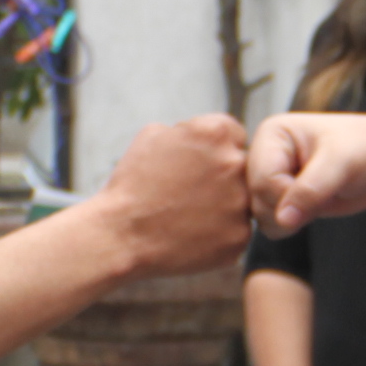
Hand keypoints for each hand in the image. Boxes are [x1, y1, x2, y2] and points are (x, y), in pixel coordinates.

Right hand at [98, 115, 251, 273]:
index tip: (201, 164)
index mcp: (216, 133)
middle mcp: (235, 164)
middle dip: (223, 175)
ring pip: (243, 199)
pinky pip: (237, 229)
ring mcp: (241, 203)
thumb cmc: (133, 184)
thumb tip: (203, 134)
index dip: (217, 149)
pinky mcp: (240, 236)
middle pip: (243, 165)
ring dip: (225, 203)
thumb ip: (188, 129)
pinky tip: (194, 232)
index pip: (235, 134)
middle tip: (195, 191)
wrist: (121, 235)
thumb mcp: (153, 135)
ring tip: (191, 213)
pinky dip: (221, 232)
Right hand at [250, 112, 365, 237]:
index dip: (289, 194)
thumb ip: (310, 189)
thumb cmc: (365, 149)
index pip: (262, 178)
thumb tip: (282, 219)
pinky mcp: (276, 198)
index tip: (322, 187)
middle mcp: (262, 154)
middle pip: (256, 199)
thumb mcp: (341, 163)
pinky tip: (312, 209)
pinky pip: (268, 225)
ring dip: (291, 219)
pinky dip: (290, 226)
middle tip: (323, 193)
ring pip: (259, 216)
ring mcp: (267, 178)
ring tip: (319, 198)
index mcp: (271, 133)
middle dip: (291, 207)